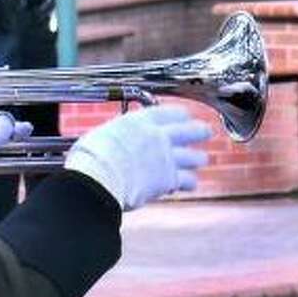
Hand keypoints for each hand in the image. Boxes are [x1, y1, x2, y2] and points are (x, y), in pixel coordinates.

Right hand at [64, 105, 211, 211]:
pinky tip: (186, 183)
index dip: (180, 115)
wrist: (98, 177)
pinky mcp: (170, 180)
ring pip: (196, 156)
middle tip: (205, 132)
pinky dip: (189, 182)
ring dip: (197, 159)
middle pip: (191, 130)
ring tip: (200, 160)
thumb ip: (117, 136)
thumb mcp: (102, 135)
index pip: (170, 112)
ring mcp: (167, 158)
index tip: (183, 117)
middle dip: (200, 131)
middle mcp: (158, 136)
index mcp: (139, 122)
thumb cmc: (92, 157)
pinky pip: (189, 180)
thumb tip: (114, 140)